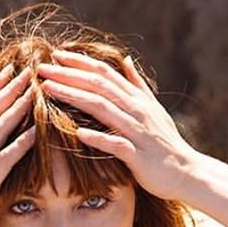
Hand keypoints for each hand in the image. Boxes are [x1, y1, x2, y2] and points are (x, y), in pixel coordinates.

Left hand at [36, 50, 199, 201]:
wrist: (186, 172)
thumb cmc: (165, 143)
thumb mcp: (153, 109)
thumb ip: (137, 84)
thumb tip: (126, 59)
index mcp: (136, 98)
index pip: (104, 73)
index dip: (79, 62)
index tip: (55, 54)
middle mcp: (137, 110)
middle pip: (98, 86)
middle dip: (68, 75)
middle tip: (40, 68)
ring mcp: (138, 132)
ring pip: (103, 109)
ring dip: (74, 97)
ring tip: (48, 90)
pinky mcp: (139, 156)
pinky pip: (116, 145)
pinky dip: (98, 138)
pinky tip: (78, 133)